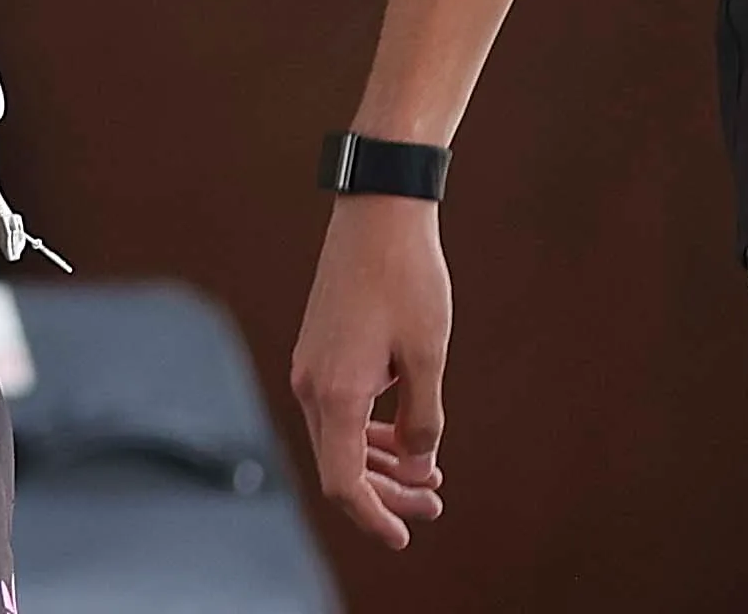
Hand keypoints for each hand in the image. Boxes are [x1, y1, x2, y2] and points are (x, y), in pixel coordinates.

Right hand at [290, 195, 452, 548]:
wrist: (378, 211)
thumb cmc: (406, 278)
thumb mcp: (428, 356)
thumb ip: (423, 420)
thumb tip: (421, 465)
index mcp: (334, 393)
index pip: (343, 482)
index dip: (374, 516)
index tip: (404, 536)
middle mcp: (311, 384)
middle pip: (340, 465)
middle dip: (387, 493)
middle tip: (435, 504)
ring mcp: (311, 365)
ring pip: (339, 438)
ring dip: (381, 463)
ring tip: (429, 476)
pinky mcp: (320, 349)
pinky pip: (338, 409)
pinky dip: (369, 431)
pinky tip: (405, 434)